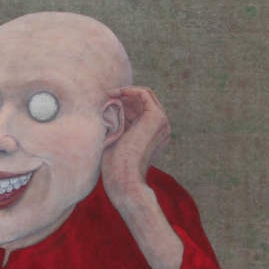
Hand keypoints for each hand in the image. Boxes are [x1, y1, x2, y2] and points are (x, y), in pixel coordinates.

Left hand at [102, 86, 171, 201]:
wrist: (123, 179)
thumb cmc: (116, 166)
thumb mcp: (118, 140)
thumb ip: (120, 124)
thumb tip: (110, 106)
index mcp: (155, 134)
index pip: (142, 110)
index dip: (124, 104)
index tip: (106, 104)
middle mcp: (162, 128)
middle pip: (144, 101)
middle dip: (124, 97)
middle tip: (106, 97)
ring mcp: (162, 122)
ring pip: (145, 95)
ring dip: (125, 93)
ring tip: (107, 96)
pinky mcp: (157, 118)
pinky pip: (144, 93)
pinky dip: (129, 90)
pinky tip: (115, 94)